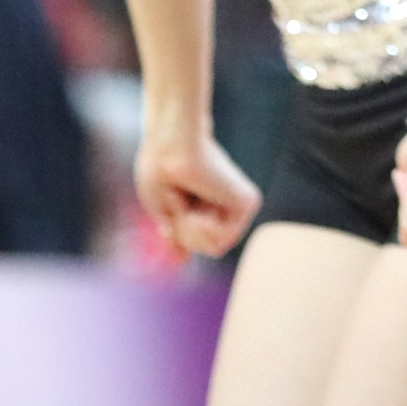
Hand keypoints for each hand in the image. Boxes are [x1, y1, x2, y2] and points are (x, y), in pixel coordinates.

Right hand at [134, 127, 260, 258]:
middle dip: (185, 233)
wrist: (169, 146)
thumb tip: (182, 259)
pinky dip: (198, 231)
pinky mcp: (248, 203)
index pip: (199, 243)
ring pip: (214, 249)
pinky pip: (219, 244)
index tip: (173, 204)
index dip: (179, 234)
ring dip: (190, 231)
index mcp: (215, 204)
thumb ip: (177, 234)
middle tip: (179, 201)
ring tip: (186, 201)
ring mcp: (243, 205)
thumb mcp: (162, 209)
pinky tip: (195, 206)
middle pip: (208, 248)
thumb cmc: (159, 168)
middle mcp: (233, 204)